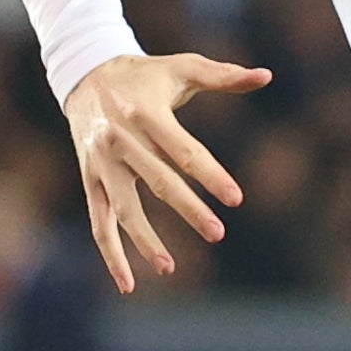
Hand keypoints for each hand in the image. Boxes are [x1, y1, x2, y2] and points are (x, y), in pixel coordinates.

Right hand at [59, 50, 273, 294]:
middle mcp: (120, 140)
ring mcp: (102, 163)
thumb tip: (266, 75)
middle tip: (218, 234)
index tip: (236, 198)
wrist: (84, 74)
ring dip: (144, 240)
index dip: (210, 174)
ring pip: (123, 208)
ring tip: (169, 268)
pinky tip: (129, 284)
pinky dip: (111, 254)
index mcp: (145, 113)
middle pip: (157, 181)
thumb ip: (224, 75)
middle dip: (188, 210)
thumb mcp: (181, 66)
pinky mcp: (89, 179)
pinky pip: (100, 222)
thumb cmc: (144, 74)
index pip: (182, 150)